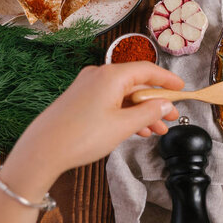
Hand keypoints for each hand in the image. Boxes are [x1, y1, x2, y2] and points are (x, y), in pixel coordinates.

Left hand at [0, 62, 183, 199]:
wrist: (41, 151)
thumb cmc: (80, 136)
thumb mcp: (123, 126)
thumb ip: (149, 113)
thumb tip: (165, 105)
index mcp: (111, 76)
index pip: (147, 70)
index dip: (167, 79)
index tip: (181, 87)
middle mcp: (99, 76)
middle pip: (136, 84)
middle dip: (156, 102)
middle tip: (171, 116)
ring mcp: (88, 88)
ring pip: (124, 96)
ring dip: (142, 112)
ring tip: (157, 130)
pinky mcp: (81, 100)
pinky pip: (111, 102)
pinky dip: (126, 114)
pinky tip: (136, 129)